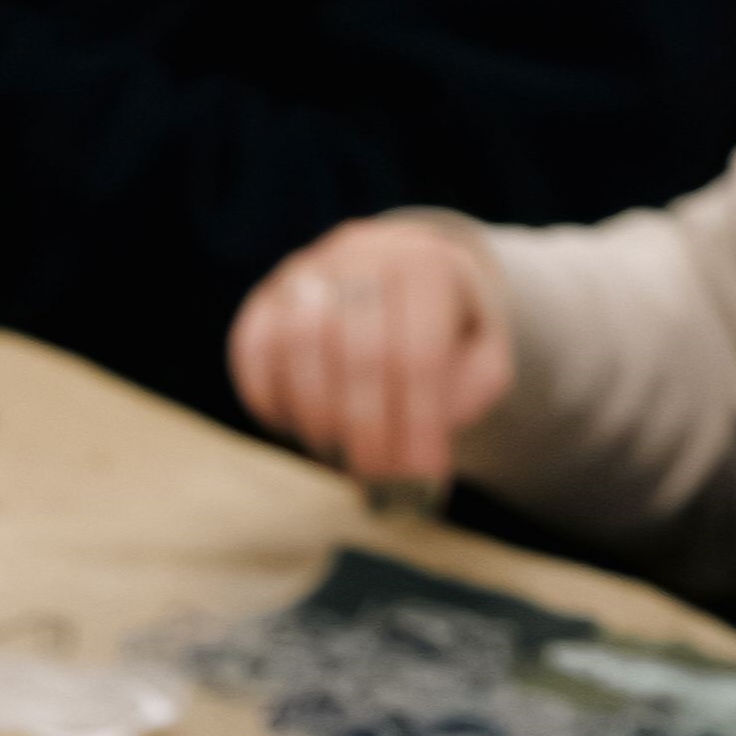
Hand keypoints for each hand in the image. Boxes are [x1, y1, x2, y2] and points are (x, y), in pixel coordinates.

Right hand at [229, 218, 511, 486]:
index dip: (417, 423)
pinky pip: (254, 352)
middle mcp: (362, 254)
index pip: (419, 354)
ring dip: (319, 419)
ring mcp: (307, 272)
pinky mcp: (264, 299)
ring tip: (343, 457)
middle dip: (369, 432)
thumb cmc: (442, 333)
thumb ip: (469, 394)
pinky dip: (272, 402)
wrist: (396, 280)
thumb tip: (419, 448)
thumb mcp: (481, 357)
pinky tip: (301, 429)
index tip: (420, 478)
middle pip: (359, 353)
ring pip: (300, 347)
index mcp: (426, 263)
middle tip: (378, 481)